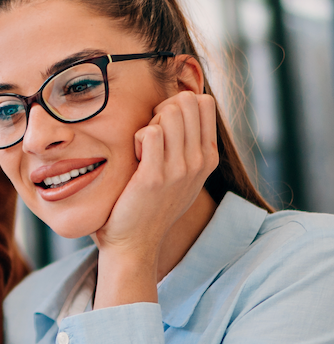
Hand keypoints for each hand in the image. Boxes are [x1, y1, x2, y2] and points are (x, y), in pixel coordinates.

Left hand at [94, 91, 218, 305]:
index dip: (179, 104)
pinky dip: (135, 138)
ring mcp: (180, 170)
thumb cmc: (151, 204)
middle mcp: (199, 162)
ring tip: (142, 149)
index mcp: (208, 157)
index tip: (163, 125)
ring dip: (149, 123)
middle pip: (187, 101)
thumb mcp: (183, 175)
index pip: (205, 102)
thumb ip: (188, 144)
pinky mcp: (154, 177)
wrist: (135, 243)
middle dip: (163, 108)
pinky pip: (148, 132)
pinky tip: (134, 158)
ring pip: (169, 113)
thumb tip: (183, 106)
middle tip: (150, 136)